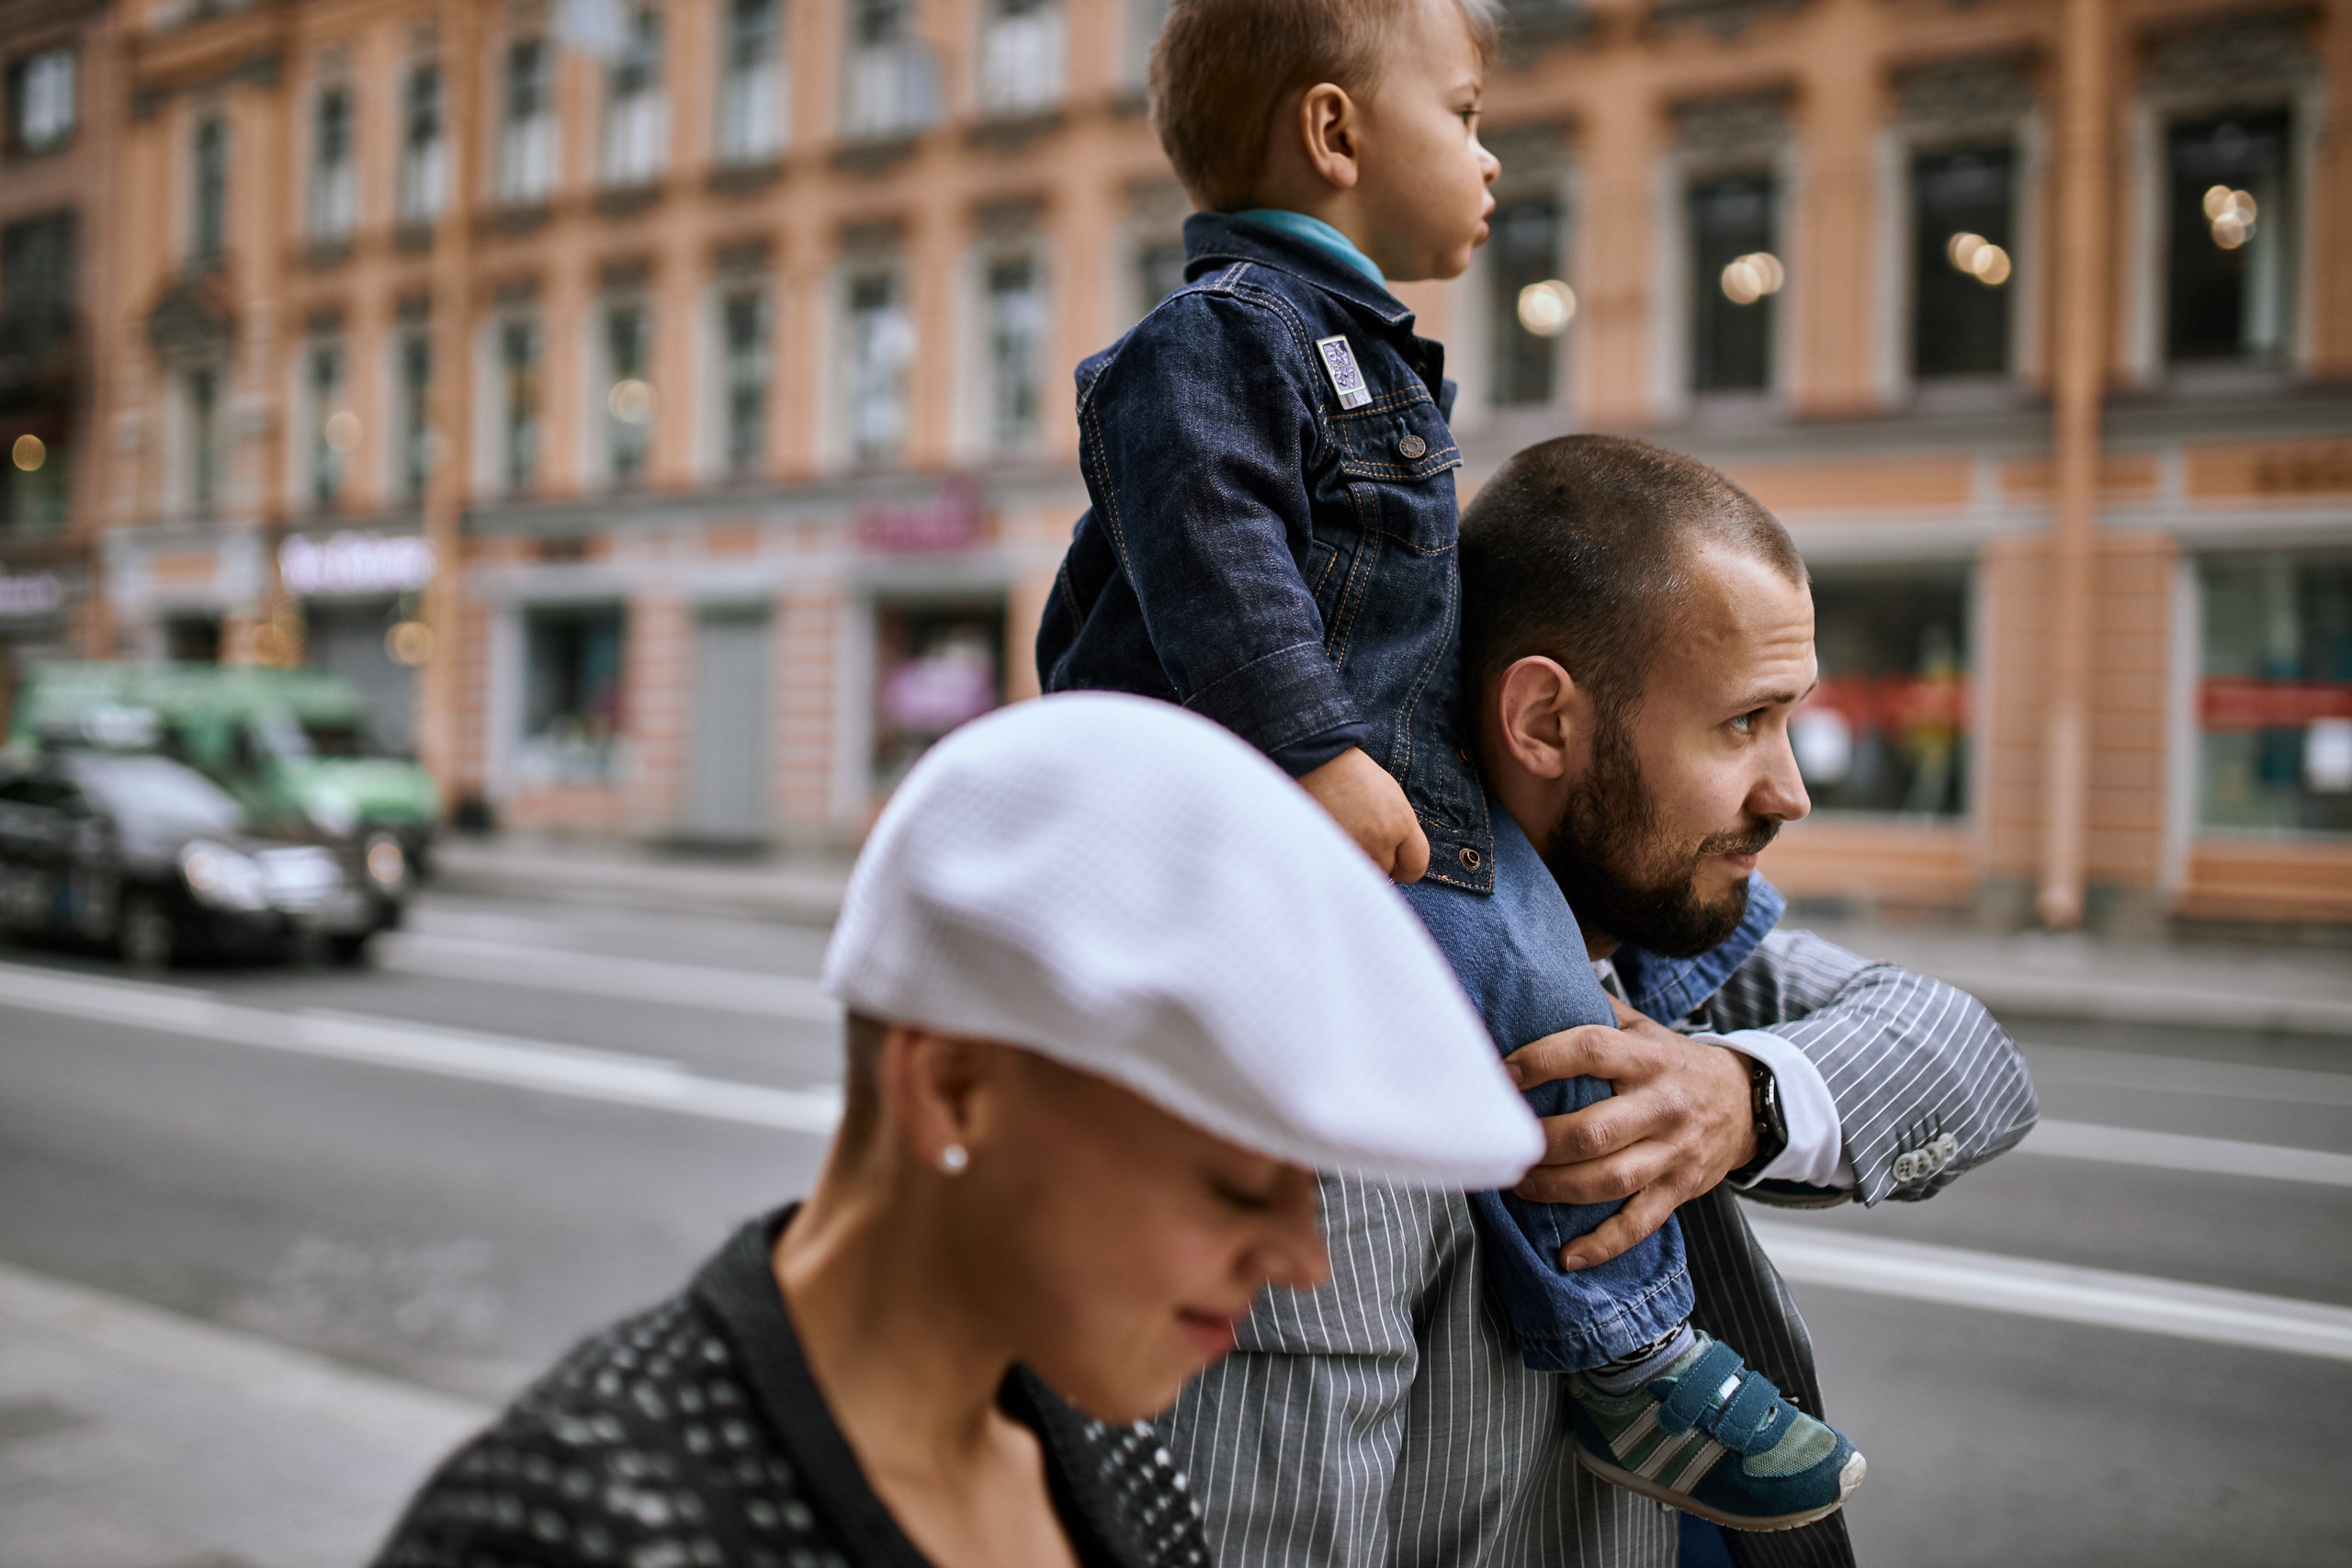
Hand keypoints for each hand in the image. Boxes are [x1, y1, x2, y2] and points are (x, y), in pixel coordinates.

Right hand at [1298, 747, 1430, 883]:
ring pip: (1361, 871)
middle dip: (1377, 860)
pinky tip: (1330, 838)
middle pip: (1386, 870)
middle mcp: (1381, 837)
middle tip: (1361, 838)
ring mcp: (1354, 845)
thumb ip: (1399, 829)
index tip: (1399, 868)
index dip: (1407, 869)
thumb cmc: (1353, 775)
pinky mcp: (1329, 851)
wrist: (1318, 761)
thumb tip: (1396, 861)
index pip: (1417, 865)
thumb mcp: (1390, 796)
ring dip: (1355, 860)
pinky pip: (1339, 868)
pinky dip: (1336, 859)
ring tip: (1344, 833)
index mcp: (1401, 821)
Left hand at [1501, 996, 1755, 1270]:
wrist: (1749, 1102)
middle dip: (1542, 1143)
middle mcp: (1661, 1106)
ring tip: (1519, 1186)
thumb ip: (1596, 1010)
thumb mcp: (1644, 1028)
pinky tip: (1568, 1258)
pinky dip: (1603, 1245)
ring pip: (1611, 1180)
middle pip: (1594, 1130)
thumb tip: (1538, 976)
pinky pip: (1639, 1223)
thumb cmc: (1675, 1062)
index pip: (1590, 1051)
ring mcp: (1672, 1152)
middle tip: (1505, 1146)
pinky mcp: (1679, 1190)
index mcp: (1648, 1058)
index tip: (1503, 1074)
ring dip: (1558, 1189)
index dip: (1542, 1061)